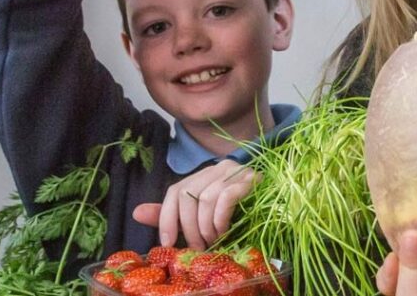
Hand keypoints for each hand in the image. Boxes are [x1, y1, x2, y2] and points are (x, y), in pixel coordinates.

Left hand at [132, 159, 256, 248]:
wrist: (279, 200)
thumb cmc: (240, 212)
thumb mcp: (203, 215)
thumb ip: (173, 214)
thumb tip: (137, 213)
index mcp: (202, 176)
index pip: (175, 190)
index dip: (165, 217)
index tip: (167, 242)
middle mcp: (216, 169)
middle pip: (187, 194)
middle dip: (188, 227)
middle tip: (197, 247)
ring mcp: (234, 171)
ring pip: (206, 198)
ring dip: (206, 226)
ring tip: (213, 240)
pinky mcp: (250, 178)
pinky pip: (225, 197)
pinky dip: (220, 218)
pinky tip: (225, 230)